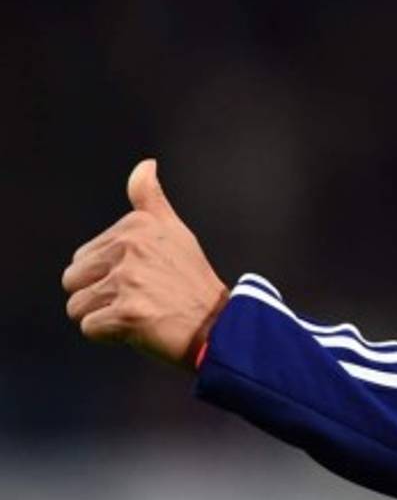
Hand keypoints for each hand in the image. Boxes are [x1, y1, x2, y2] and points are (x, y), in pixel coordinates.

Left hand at [62, 159, 228, 370]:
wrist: (220, 326)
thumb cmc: (192, 282)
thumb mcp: (175, 232)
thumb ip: (150, 198)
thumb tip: (145, 164)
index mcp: (136, 225)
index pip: (83, 257)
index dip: (108, 275)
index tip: (145, 278)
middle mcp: (131, 247)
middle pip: (73, 280)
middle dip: (99, 296)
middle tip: (139, 299)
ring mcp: (129, 280)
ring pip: (77, 306)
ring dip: (104, 317)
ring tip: (139, 314)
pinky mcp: (128, 313)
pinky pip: (90, 328)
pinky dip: (111, 336)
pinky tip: (140, 329)